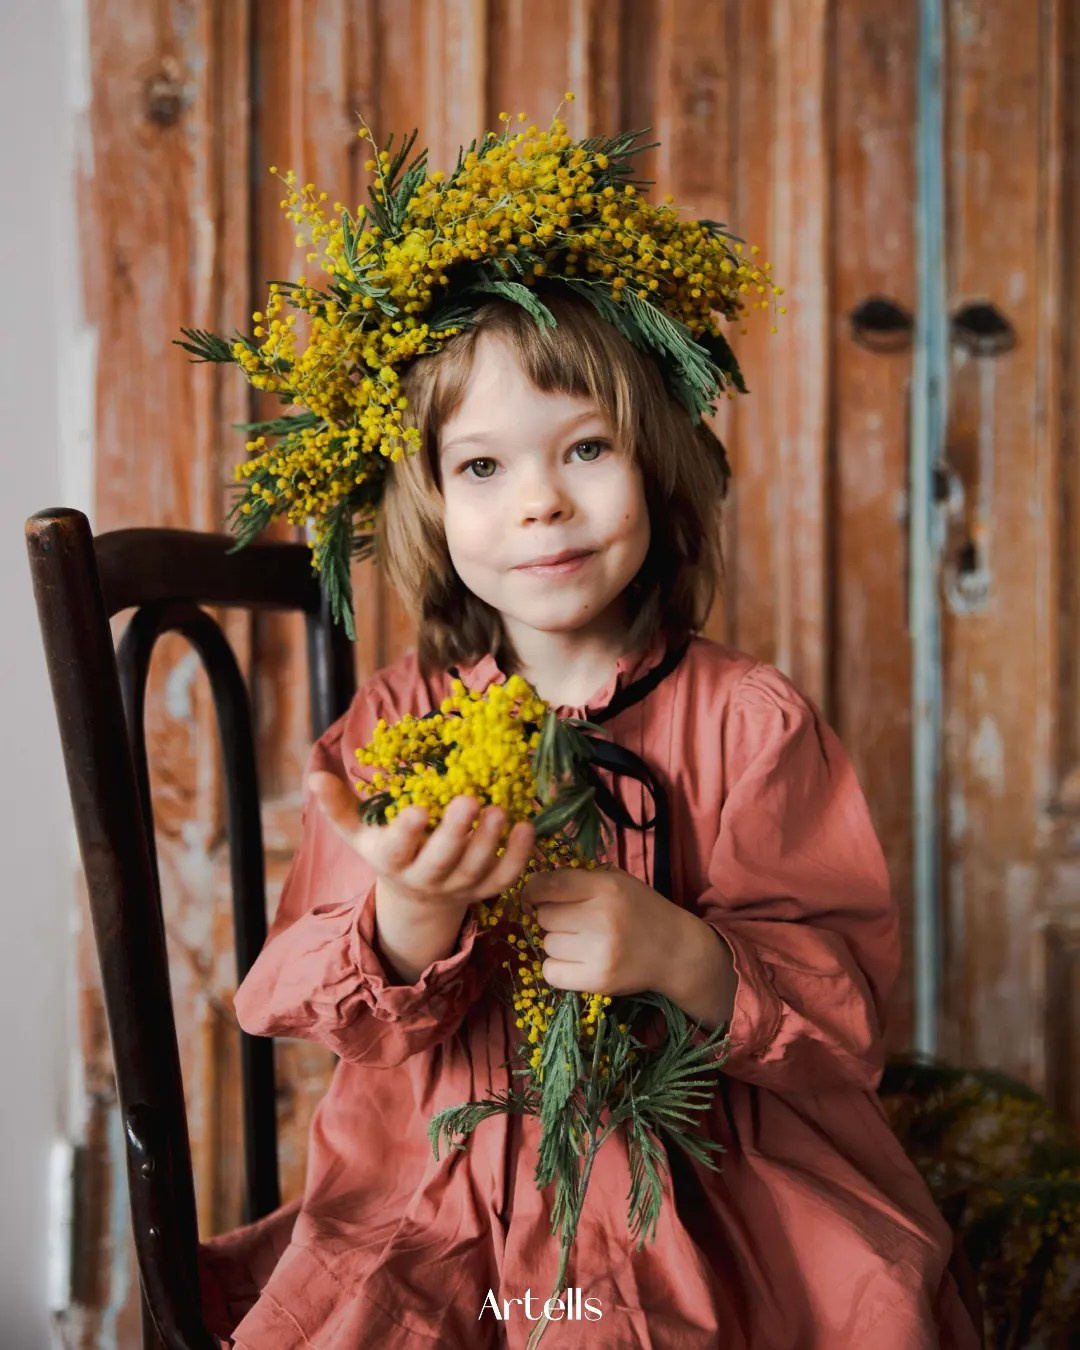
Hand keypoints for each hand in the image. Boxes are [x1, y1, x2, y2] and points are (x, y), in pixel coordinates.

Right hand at [307, 771, 536, 912]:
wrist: (418, 898)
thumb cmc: (387, 849)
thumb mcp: (359, 832)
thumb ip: (338, 806)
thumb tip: (315, 776)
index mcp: (392, 862)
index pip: (396, 852)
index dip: (405, 833)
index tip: (416, 809)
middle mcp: (425, 878)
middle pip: (441, 861)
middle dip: (455, 833)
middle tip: (470, 799)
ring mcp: (458, 887)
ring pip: (476, 870)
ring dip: (490, 842)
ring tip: (500, 810)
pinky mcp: (485, 889)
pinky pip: (504, 878)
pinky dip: (518, 857)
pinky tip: (527, 827)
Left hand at [522, 865, 689, 996]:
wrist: (675, 951)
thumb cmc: (641, 910)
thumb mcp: (617, 881)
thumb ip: (578, 879)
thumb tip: (533, 885)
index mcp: (606, 887)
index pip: (549, 885)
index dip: (533, 889)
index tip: (535, 895)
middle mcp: (602, 917)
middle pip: (545, 917)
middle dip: (551, 917)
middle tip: (571, 921)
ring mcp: (600, 951)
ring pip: (548, 944)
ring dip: (557, 943)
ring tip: (581, 941)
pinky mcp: (598, 980)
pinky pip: (551, 972)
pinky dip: (558, 967)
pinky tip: (576, 960)